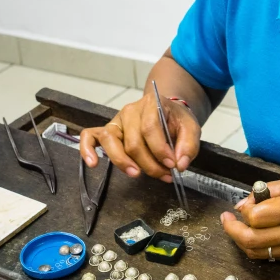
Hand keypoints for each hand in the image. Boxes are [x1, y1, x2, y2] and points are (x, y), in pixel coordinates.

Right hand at [79, 92, 200, 181]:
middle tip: (165, 175)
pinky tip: (93, 164)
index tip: (172, 165)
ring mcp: (117, 120)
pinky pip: (90, 136)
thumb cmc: (176, 121)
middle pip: (133, 141)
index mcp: (152, 104)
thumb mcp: (191, 129)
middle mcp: (130, 110)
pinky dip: (87, 149)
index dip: (160, 150)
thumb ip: (189, 145)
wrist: (167, 113)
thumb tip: (180, 164)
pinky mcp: (108, 131)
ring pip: (110, 140)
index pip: (150, 128)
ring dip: (122, 161)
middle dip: (149, 163)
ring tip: (136, 174)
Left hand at [220, 176, 279, 260]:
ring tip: (237, 229)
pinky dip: (258, 248)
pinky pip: (271, 257)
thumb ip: (268, 191)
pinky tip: (256, 236)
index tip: (241, 204)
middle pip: (251, 240)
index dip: (242, 211)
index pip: (255, 216)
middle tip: (226, 220)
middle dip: (232, 230)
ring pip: (257, 253)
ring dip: (242, 241)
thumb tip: (245, 203)